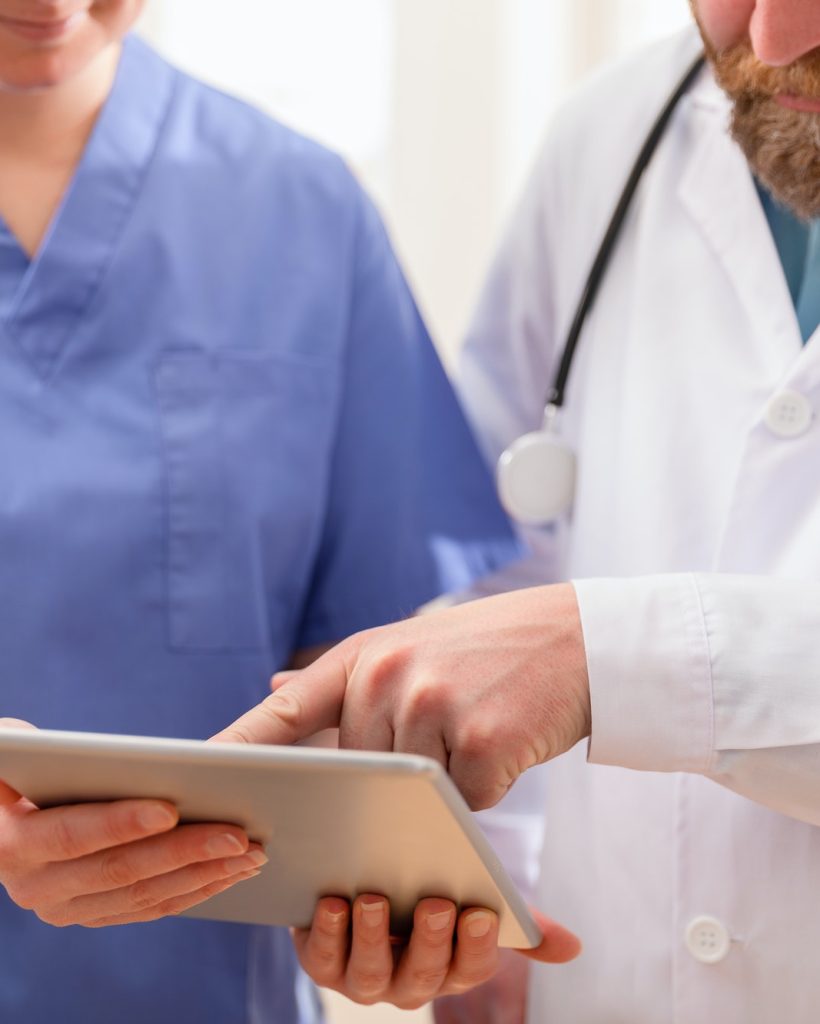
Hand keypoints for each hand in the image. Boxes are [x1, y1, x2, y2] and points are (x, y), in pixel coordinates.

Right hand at [0, 719, 268, 926]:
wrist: (7, 821)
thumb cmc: (19, 769)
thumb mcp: (6, 750)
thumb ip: (16, 746)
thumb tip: (30, 741)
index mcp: (13, 844)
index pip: (72, 835)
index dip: (121, 823)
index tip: (170, 808)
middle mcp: (36, 887)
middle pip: (122, 870)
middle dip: (185, 851)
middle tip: (239, 835)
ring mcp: (69, 907)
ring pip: (146, 895)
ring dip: (204, 874)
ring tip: (252, 851)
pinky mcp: (98, 913)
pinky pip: (154, 907)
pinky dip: (198, 889)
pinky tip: (234, 871)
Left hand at [214, 585, 589, 809]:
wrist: (580, 638)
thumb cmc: (493, 650)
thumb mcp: (414, 645)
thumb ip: (351, 680)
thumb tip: (277, 689)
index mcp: (367, 652)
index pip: (288, 708)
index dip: (241, 744)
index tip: (199, 773)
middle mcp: (390, 674)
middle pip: (359, 771)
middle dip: (388, 780)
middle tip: (432, 750)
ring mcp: (433, 706)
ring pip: (409, 792)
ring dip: (442, 782)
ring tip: (479, 729)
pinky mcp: (480, 742)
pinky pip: (460, 803)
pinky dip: (481, 789)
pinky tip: (505, 744)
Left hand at [295, 896, 579, 1010]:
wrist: (369, 878)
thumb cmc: (430, 891)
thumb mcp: (475, 899)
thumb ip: (519, 924)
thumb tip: (573, 948)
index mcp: (453, 966)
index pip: (473, 966)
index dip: (478, 944)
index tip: (482, 912)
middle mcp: (411, 982)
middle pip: (423, 973)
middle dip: (430, 940)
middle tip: (436, 903)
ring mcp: (365, 977)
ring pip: (370, 973)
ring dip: (371, 938)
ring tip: (375, 900)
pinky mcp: (323, 961)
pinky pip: (322, 958)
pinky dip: (326, 932)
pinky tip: (332, 901)